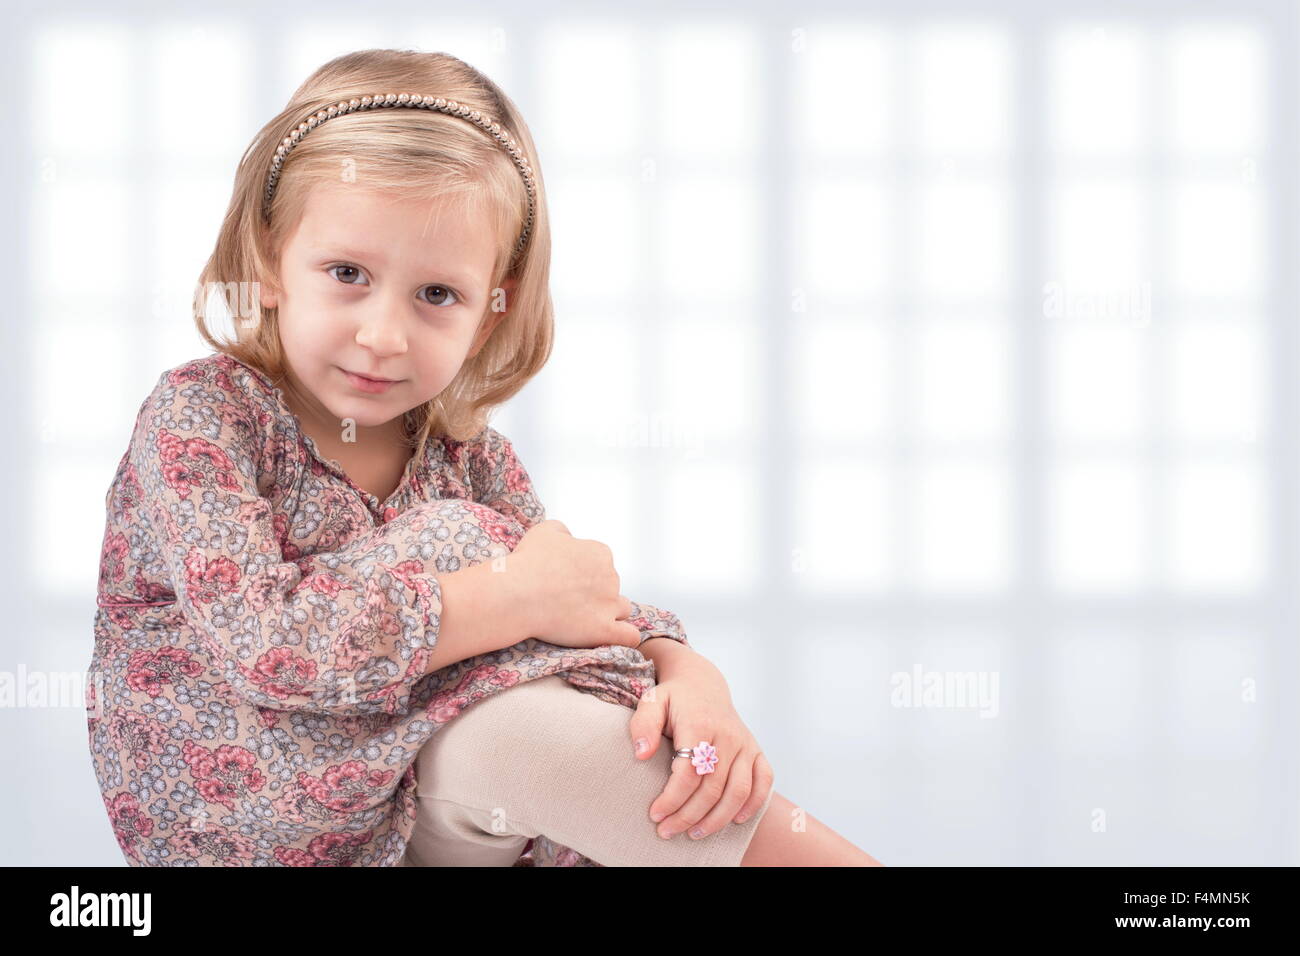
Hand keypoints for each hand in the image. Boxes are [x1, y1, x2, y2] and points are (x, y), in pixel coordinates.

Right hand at [507, 519, 641, 649]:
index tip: (568, 581)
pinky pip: (629, 636)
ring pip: (623, 609)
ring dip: (610, 613)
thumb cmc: (527, 563)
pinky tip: (611, 637)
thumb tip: (569, 538)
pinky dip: (624, 637)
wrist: (516, 594)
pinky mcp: (605, 630)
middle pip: (612, 586)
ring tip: (586, 620)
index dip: (586, 573)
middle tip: (569, 601)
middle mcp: (611, 577)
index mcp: (600, 553)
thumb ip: (564, 532)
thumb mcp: (545, 531)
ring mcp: (610, 605)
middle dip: (595, 593)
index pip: (603, 563)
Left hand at [627, 656, 774, 840]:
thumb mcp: (652, 702)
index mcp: (700, 723)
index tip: (655, 814)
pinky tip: (734, 820)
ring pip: (738, 791)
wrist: (702, 684)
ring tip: (694, 834)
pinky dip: (754, 804)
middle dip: (688, 815)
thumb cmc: (673, 698)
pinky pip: (764, 781)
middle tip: (667, 831)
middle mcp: (727, 735)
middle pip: (712, 787)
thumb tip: (641, 755)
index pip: (689, 772)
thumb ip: (643, 725)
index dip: (672, 798)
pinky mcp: (756, 750)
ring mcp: (745, 743)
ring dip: (717, 819)